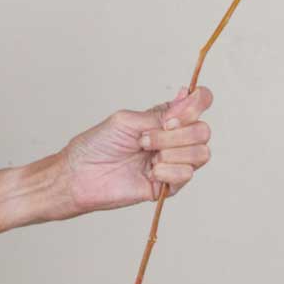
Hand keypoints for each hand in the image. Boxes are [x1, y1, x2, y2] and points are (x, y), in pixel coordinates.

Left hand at [58, 86, 213, 215]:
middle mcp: (175, 139)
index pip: (200, 102)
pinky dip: (169, 171)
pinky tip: (150, 172)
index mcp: (166, 118)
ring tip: (146, 155)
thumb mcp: (127, 120)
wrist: (80, 176)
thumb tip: (187, 97)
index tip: (172, 117)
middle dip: (176, 134)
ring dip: (171, 152)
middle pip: (204, 131)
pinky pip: (186, 175)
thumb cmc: (97, 145)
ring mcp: (173, 162)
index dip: (197, 105)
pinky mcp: (169, 186)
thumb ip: (160, 114)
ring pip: (201, 153)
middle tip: (146, 138)